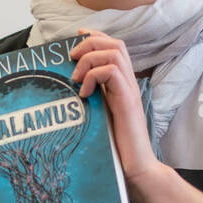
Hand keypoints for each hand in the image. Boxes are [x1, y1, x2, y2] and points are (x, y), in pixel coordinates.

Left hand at [68, 28, 162, 183]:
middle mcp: (129, 83)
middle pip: (115, 44)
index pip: (114, 46)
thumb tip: (67, 87)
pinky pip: (111, 72)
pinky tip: (84, 94)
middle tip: (72, 58)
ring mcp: (130, 90)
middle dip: (90, 43)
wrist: (135, 166)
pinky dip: (93, 76)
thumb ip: (91, 97)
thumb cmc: (116, 145)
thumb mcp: (98, 114)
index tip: (76, 36)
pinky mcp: (127, 100)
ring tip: (76, 79)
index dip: (95, 36)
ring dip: (89, 60)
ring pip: (114, 53)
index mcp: (122, 83)